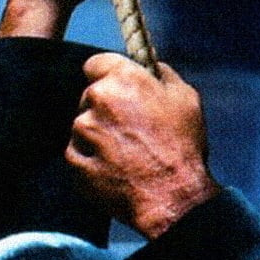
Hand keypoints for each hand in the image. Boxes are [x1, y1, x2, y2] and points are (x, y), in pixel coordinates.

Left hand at [68, 53, 219, 237]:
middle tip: (130, 127)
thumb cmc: (181, 146)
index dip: (107, 75)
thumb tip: (150, 67)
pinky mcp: (75, 160)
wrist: (171, 195)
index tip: (117, 88)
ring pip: (83, 125)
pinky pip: (78, 153)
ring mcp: (82, 131)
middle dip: (105, 108)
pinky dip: (92, 159)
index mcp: (122, 78)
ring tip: (127, 153)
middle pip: (90, 96)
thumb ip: (161, 74)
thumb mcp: (185, 98)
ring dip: (98, 134)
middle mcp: (96, 100)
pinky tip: (116, 168)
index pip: (96, 64)